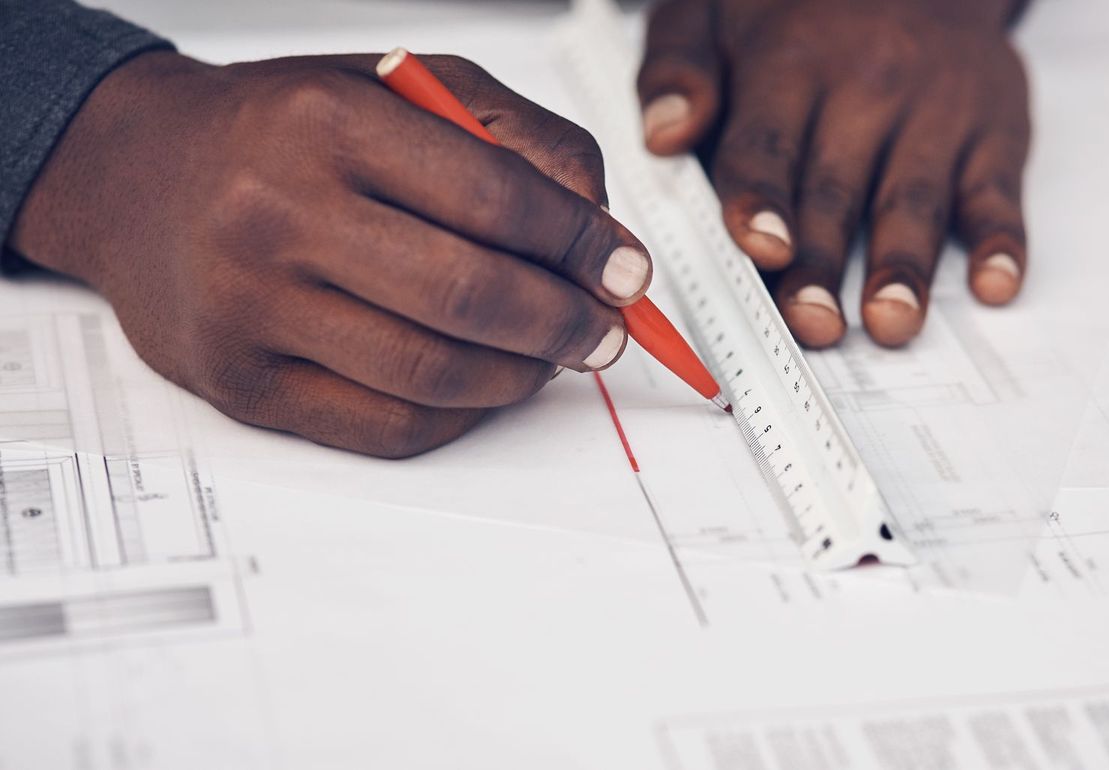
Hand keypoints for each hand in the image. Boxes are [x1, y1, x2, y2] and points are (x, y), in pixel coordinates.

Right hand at [8, 51, 650, 456]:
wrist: (136, 174)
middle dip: (565, 324)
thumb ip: (517, 138)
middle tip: (603, 331)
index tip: (626, 272)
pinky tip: (482, 386)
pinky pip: (385, 428)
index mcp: (327, 123)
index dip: (582, 245)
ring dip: (520, 375)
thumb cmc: (282, 130)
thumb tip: (601, 233)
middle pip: (469, 297)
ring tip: (548, 355)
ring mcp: (251, 308)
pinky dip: (461, 417)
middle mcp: (277, 214)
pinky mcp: (241, 384)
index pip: (495, 198)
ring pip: (433, 374)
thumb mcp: (405, 86)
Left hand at [638, 0, 1029, 347]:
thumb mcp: (716, 10)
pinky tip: (995, 284)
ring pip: (916, 198)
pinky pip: (1002, 189)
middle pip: (837, 189)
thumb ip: (676, 69)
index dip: (764, 199)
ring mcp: (938, 110)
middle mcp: (869, 86)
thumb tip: (665, 134)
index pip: (768, 143)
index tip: (763, 247)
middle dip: (823, 262)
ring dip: (904, 266)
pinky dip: (1004, 240)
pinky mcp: (996, 130)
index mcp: (790, 63)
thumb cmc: (802, 10)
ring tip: (892, 323)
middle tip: (813, 324)